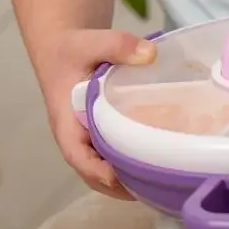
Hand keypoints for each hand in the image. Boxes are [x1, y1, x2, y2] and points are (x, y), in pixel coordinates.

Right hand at [39, 28, 154, 198]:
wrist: (65, 46)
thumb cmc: (73, 48)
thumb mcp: (90, 41)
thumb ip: (117, 45)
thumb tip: (150, 54)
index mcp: (66, 122)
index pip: (77, 157)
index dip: (98, 172)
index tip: (123, 177)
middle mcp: (77, 138)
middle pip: (94, 175)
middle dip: (121, 186)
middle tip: (157, 186)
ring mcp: (89, 140)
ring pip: (106, 170)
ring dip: (129, 181)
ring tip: (163, 183)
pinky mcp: (102, 136)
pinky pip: (115, 157)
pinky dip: (133, 165)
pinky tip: (161, 163)